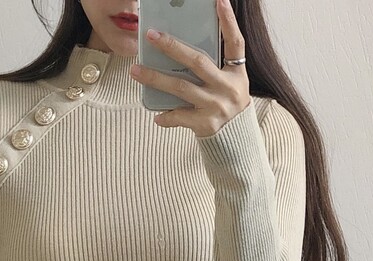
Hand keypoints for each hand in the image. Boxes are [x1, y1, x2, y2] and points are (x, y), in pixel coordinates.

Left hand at [128, 0, 249, 137]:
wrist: (236, 136)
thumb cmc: (224, 100)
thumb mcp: (227, 80)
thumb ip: (211, 65)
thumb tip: (176, 47)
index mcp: (235, 73)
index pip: (235, 42)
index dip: (228, 21)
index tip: (219, 0)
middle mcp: (228, 88)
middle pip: (197, 62)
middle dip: (172, 47)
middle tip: (150, 36)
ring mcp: (217, 106)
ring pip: (181, 88)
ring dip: (155, 78)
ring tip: (135, 71)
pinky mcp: (206, 124)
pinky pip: (180, 116)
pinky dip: (166, 115)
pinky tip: (155, 114)